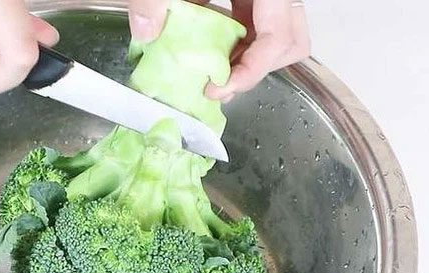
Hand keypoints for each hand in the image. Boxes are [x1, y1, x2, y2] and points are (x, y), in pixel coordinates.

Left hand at [128, 0, 310, 102]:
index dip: (254, 69)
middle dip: (257, 68)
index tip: (219, 86)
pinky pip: (252, 21)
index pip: (280, 36)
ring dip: (246, 58)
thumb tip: (147, 32)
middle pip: (290, 39)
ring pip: (275, 34)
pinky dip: (232, 41)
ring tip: (211, 70)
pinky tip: (203, 45)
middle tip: (219, 83)